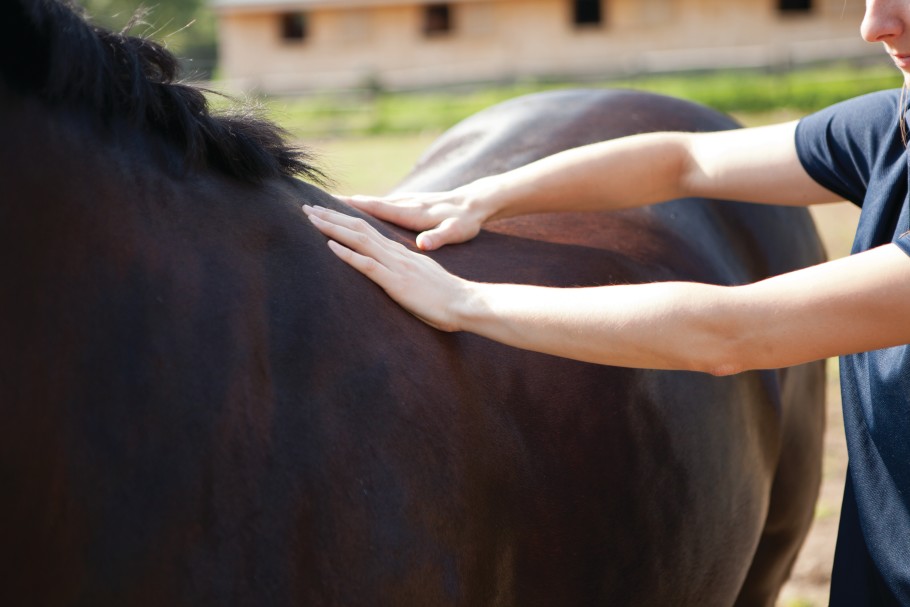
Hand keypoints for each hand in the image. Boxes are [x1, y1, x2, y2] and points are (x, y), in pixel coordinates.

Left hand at [303, 205, 472, 331]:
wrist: (464, 302)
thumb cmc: (446, 297)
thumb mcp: (422, 278)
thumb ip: (405, 271)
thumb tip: (392, 273)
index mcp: (400, 253)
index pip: (368, 230)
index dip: (344, 221)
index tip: (325, 213)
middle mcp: (395, 254)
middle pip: (358, 228)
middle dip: (331, 217)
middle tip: (307, 208)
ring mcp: (395, 266)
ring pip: (359, 240)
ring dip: (332, 228)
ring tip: (310, 218)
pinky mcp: (396, 281)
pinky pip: (367, 265)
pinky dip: (347, 254)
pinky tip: (329, 245)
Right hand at [334, 178, 499, 250]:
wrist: (477, 202)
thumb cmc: (466, 220)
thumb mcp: (456, 231)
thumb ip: (437, 237)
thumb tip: (422, 244)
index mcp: (410, 213)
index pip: (373, 211)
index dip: (349, 212)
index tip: (325, 209)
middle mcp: (403, 205)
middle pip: (365, 207)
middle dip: (338, 208)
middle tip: (311, 207)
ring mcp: (405, 204)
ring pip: (370, 206)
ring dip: (348, 207)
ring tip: (326, 207)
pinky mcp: (409, 206)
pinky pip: (380, 207)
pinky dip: (365, 209)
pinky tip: (356, 212)